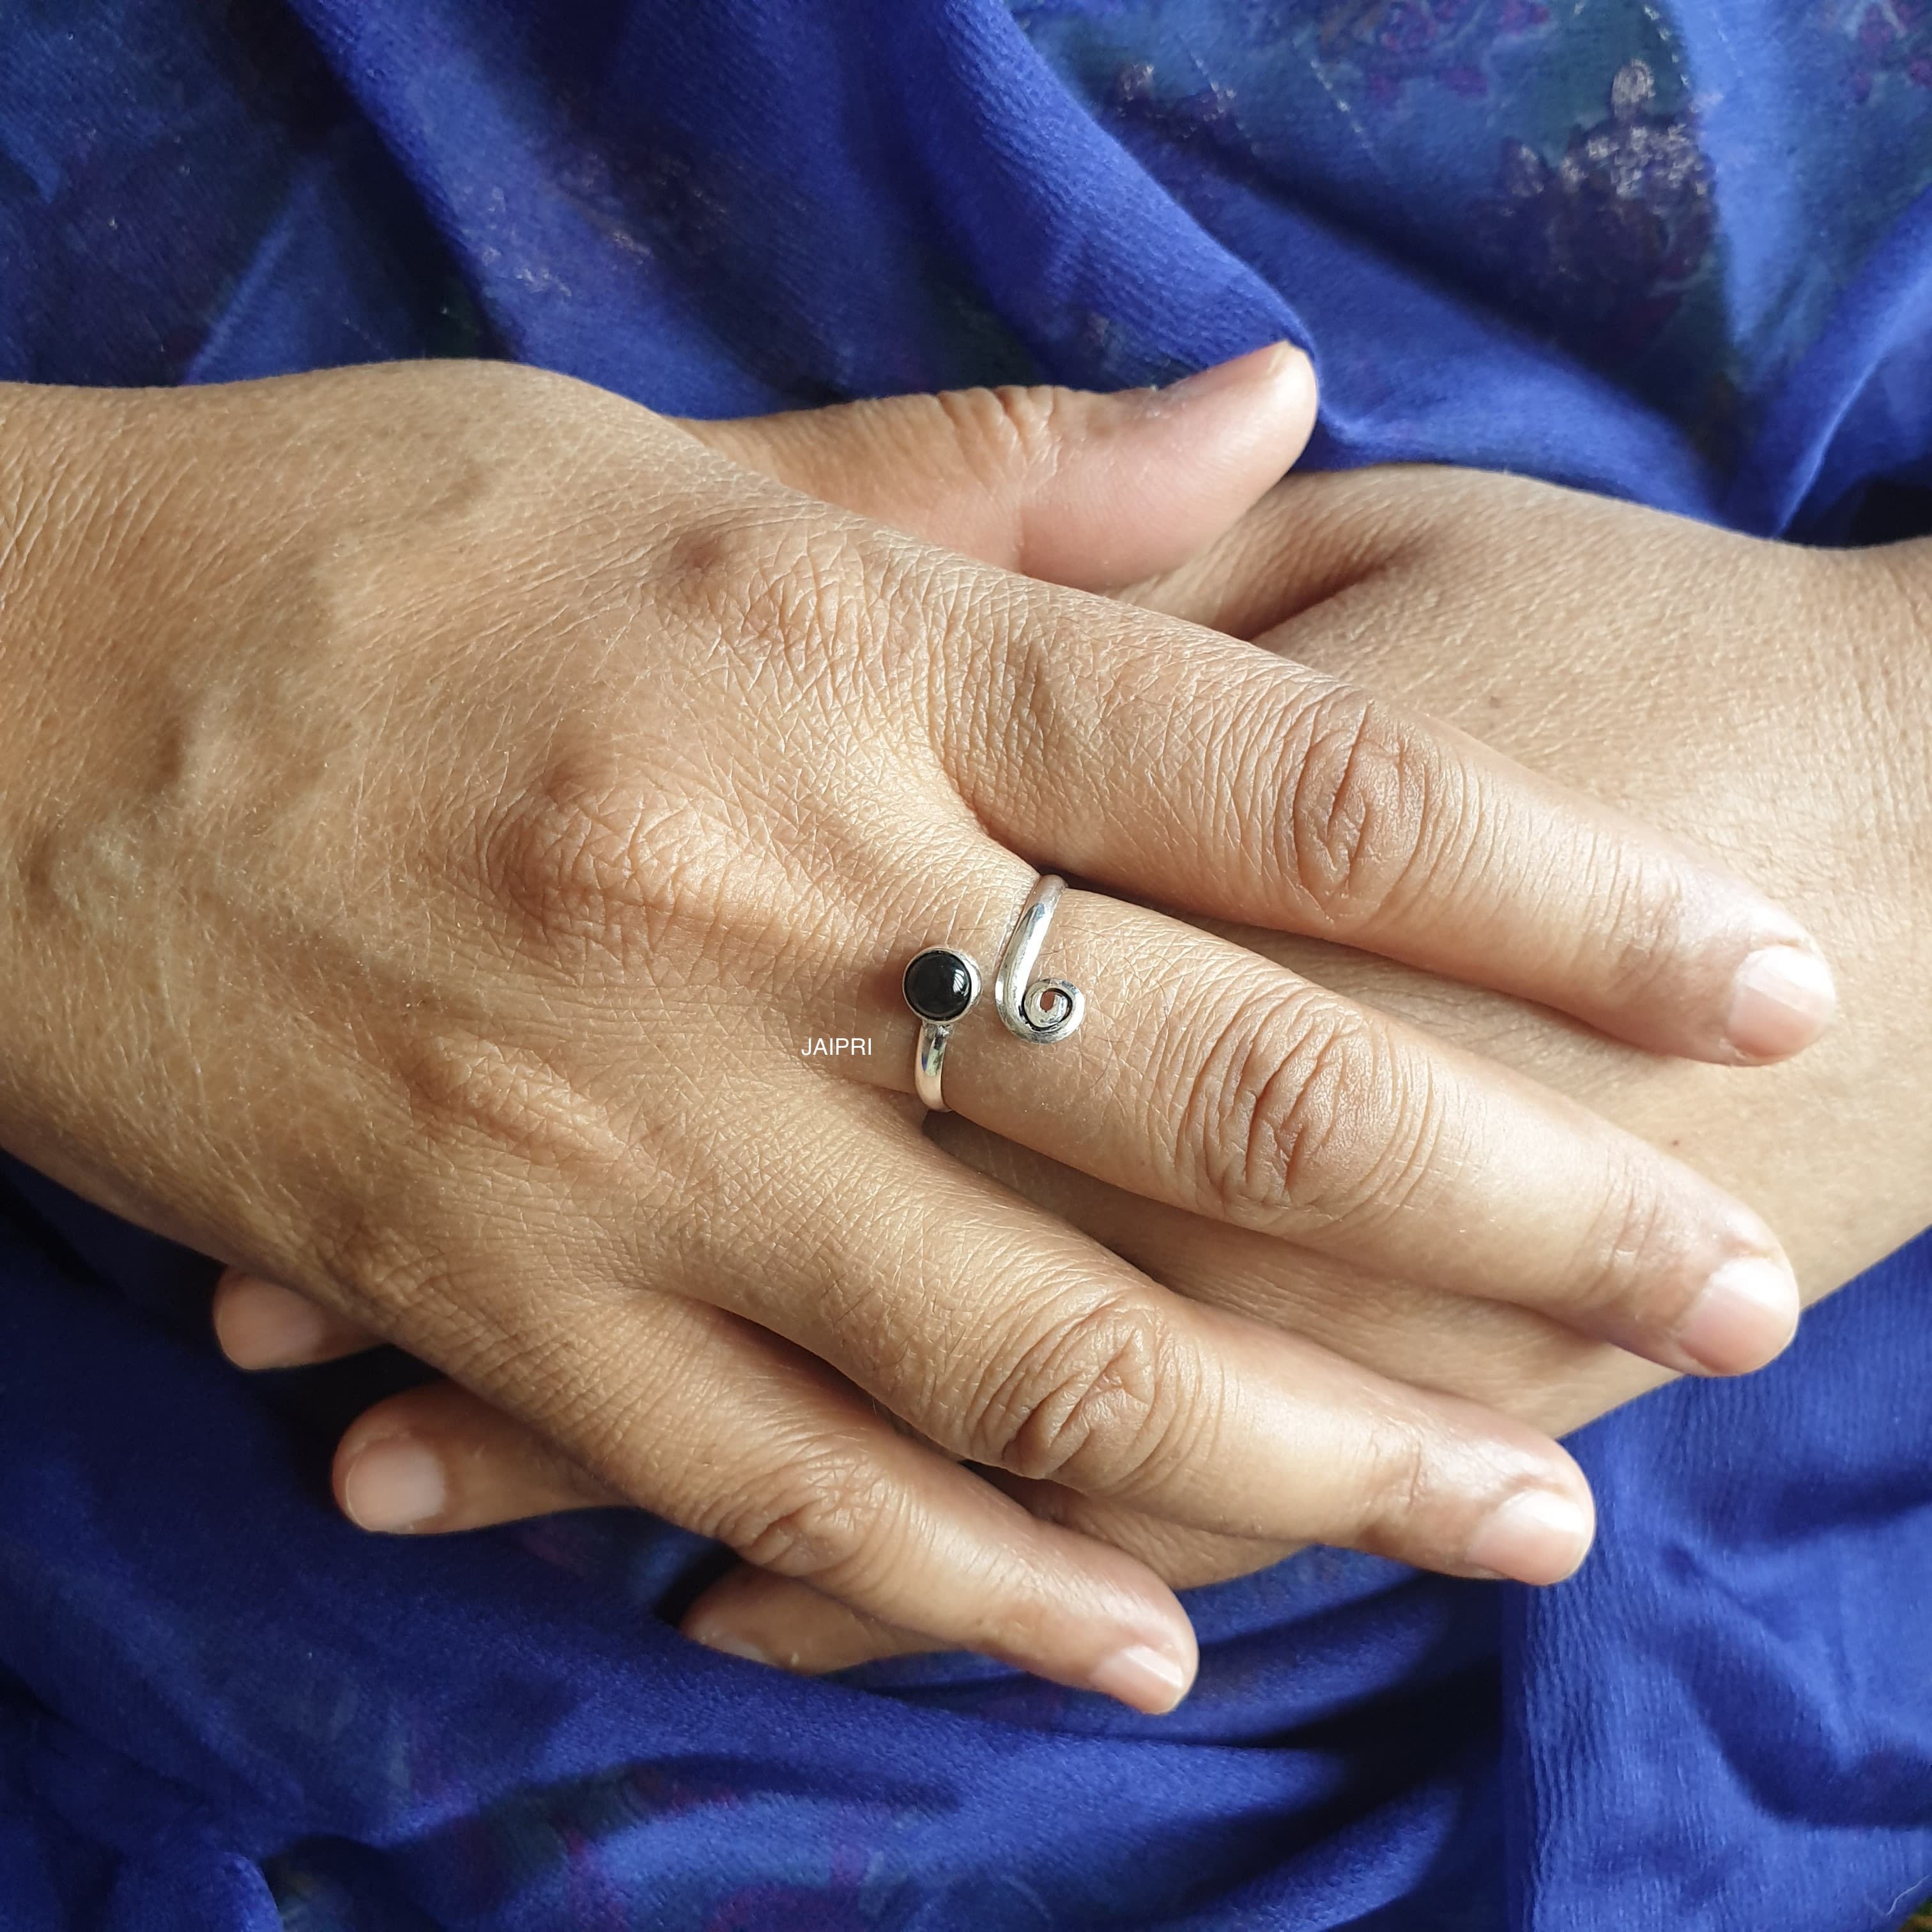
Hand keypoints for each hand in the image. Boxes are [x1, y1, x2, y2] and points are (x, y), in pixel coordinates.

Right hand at [5, 355, 1815, 1706]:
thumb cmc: (357, 550)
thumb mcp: (678, 462)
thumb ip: (1000, 469)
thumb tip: (1279, 404)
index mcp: (838, 660)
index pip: (1287, 781)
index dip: (1559, 890)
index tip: (1753, 983)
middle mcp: (766, 904)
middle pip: (1228, 1093)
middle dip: (1527, 1207)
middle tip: (1739, 1289)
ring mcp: (630, 1138)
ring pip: (1044, 1350)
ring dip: (1321, 1459)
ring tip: (1530, 1509)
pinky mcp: (497, 1298)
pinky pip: (787, 1481)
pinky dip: (990, 1579)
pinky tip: (1167, 1634)